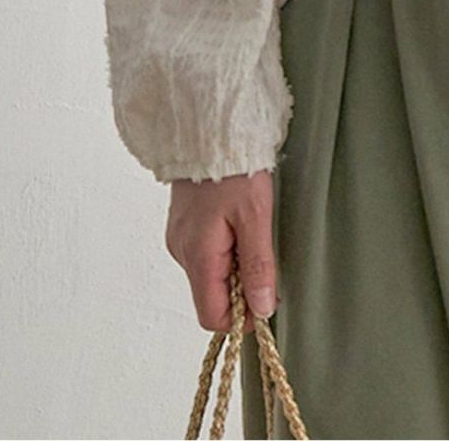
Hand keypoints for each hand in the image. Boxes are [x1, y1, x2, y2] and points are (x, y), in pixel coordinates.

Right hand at [166, 170, 277, 332]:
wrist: (210, 131)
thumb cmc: (235, 169)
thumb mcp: (255, 217)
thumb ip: (258, 265)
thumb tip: (262, 309)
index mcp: (197, 256)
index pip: (212, 316)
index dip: (242, 317)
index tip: (267, 298)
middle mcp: (182, 253)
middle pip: (211, 297)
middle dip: (241, 290)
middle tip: (266, 258)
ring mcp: (180, 239)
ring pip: (209, 276)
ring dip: (234, 269)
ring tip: (253, 234)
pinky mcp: (184, 227)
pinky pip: (205, 256)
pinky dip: (225, 253)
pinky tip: (239, 226)